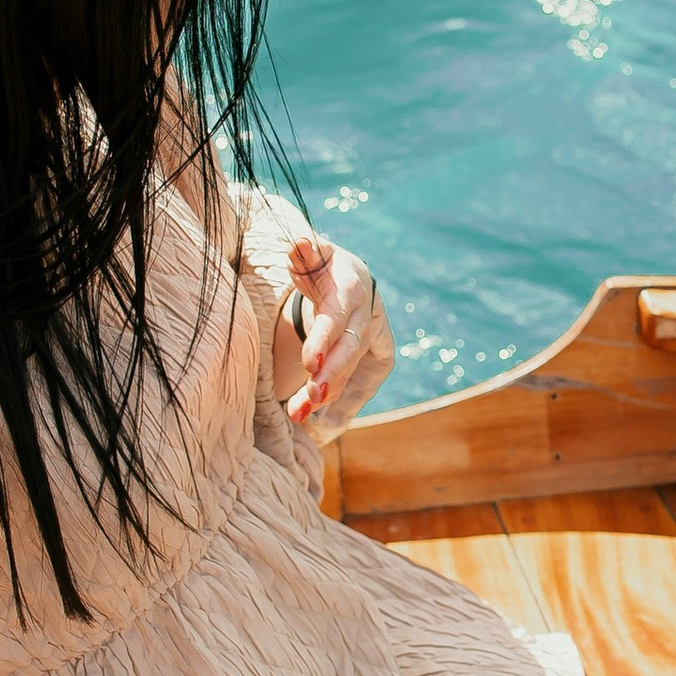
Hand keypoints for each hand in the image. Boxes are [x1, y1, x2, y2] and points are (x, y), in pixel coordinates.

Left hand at [284, 234, 380, 423]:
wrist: (352, 279)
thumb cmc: (324, 267)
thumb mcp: (314, 255)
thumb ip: (305, 252)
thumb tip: (299, 243)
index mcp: (352, 290)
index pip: (337, 318)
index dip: (324, 341)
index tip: (309, 364)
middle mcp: (367, 318)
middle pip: (350, 351)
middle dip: (331, 378)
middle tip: (308, 401)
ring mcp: (373, 342)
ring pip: (352, 374)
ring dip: (329, 400)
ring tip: (299, 418)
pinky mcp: (376, 362)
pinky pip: (360, 390)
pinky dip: (342, 413)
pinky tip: (321, 432)